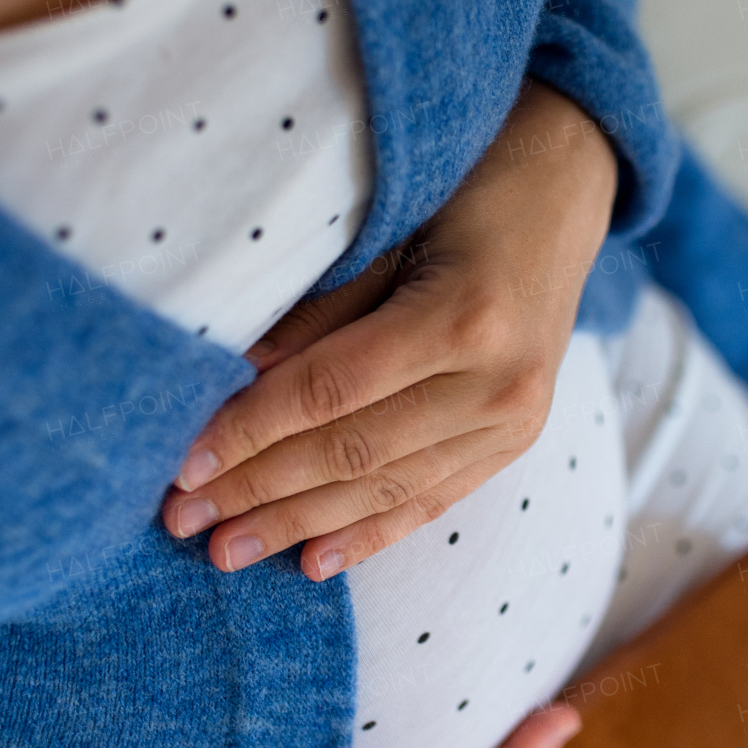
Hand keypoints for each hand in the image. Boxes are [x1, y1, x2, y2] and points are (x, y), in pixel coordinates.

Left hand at [159, 78, 617, 577]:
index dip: (252, 431)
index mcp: (464, 316)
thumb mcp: (391, 224)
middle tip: (181, 519)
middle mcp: (498, 382)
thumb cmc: (467, 184)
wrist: (566, 188)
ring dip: (299, 524)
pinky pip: (433, 499)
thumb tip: (236, 379)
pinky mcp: (518, 440)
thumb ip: (323, 306)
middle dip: (259, 490)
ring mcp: (516, 420)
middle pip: (354, 451)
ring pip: (388, 488)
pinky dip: (371, 533)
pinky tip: (313, 562)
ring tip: (227, 550)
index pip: (332, 391)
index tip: (183, 464)